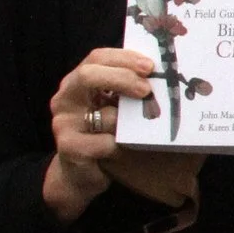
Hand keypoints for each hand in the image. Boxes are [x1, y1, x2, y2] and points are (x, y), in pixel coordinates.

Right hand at [42, 47, 157, 222]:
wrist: (82, 174)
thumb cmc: (105, 134)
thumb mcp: (117, 108)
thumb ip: (130, 91)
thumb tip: (170, 75)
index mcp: (79, 81)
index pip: (98, 58)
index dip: (124, 58)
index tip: (150, 66)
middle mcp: (66, 98)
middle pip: (88, 75)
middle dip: (121, 78)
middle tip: (147, 90)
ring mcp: (63, 122)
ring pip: (102, 115)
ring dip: (126, 123)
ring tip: (141, 130)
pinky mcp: (68, 147)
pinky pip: (103, 143)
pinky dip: (119, 147)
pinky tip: (124, 151)